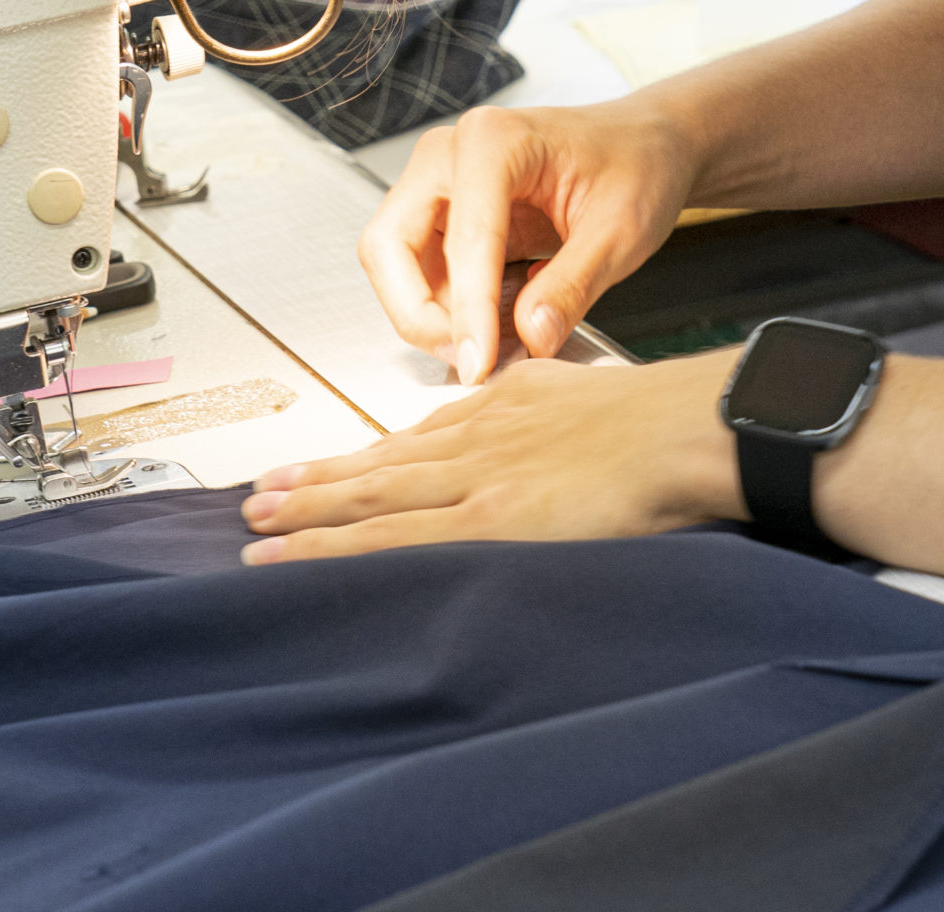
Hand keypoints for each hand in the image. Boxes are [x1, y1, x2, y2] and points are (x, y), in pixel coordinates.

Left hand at [239, 352, 745, 561]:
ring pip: (369, 499)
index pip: (415, 439)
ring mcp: (474, 479)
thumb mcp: (581, 387)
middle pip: (377, 466)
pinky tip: (296, 557)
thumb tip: (525, 407)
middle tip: (259, 494)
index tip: (320, 466)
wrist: (685, 428)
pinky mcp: (485, 521)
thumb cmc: (659, 416)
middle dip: (314, 482)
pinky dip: (335, 549)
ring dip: (307, 514)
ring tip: (258, 525)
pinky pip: (391, 539)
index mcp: (501, 408)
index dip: (361, 457)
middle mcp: (474, 439)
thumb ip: (541, 403)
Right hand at [358, 99, 699, 384]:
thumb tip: (530, 338)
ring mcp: (439, 181)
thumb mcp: (622, 231)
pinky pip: (417, 268)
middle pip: (390, 245)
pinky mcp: (443, 211)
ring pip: (393, 261)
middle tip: (470, 360)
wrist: (642, 145)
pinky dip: (442, 308)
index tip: (480, 365)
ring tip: (487, 349)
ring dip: (427, 315)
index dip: (468, 311)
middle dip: (419, 314)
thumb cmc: (636, 166)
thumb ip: (572, 285)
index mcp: (494, 140)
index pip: (464, 238)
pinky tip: (488, 329)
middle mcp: (450, 154)